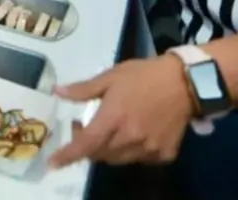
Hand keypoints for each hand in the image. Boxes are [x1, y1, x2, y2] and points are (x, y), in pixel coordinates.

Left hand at [48, 55, 193, 167]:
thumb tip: (57, 92)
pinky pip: (141, 159)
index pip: (84, 144)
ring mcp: (147, 149)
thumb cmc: (144, 75)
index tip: (52, 163)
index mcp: (113, 118)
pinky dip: (133, 151)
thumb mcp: (111, 76)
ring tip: (111, 129)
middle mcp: (129, 138)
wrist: (185, 81)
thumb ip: (84, 89)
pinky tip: (136, 133)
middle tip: (85, 126)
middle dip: (88, 145)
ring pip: (118, 159)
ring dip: (109, 149)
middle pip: (99, 154)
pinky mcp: (163, 153)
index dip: (67, 155)